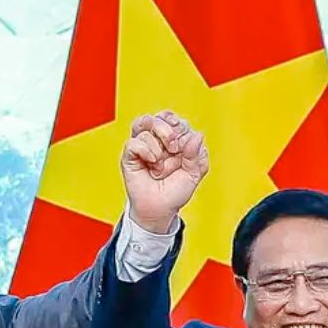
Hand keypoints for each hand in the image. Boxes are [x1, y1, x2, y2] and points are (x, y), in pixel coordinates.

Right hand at [121, 110, 208, 233]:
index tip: (183, 145)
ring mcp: (142, 146)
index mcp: (174, 139)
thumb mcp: (193, 174)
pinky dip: (145, 150)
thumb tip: (197, 135)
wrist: (159, 210)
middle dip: (169, 131)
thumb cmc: (175, 191)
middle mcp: (157, 139)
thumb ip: (197, 155)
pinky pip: (134, 142)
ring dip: (158, 145)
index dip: (179, 126)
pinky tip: (151, 163)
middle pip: (159, 117)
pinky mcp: (130, 155)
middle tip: (174, 149)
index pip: (175, 120)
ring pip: (145, 124)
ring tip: (160, 164)